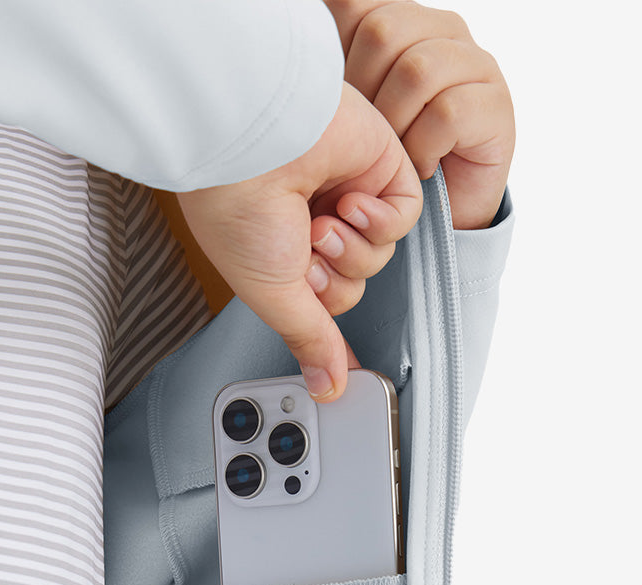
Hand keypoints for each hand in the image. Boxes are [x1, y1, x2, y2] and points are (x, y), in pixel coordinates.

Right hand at [175, 81, 421, 401]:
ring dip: (350, 247)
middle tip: (305, 250)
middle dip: (332, 276)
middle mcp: (313, 220)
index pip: (325, 299)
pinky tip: (348, 199)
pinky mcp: (379, 165)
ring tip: (320, 219)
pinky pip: (403, 216)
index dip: (320, 303)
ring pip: (379, 254)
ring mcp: (346, 192)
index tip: (307, 297)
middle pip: (354, 282)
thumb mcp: (274, 294)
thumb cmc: (238, 210)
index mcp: (281, 249)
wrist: (249, 141)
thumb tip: (327, 387)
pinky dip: (379, 219)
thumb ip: (310, 339)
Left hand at [323, 0, 514, 228]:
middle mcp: (443, 31)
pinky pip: (447, 113)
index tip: (340, 100)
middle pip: (383, 32)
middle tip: (369, 137)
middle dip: (363, 93)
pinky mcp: (496, 105)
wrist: (439, 215)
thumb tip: (301, 16)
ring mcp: (476, 64)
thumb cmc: (389, 161)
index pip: (358, 4)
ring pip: (416, 71)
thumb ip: (331, 63)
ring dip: (394, 125)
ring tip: (396, 154)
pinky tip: (421, 167)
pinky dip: (423, 148)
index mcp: (403, 21)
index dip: (338, 50)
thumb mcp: (350, 113)